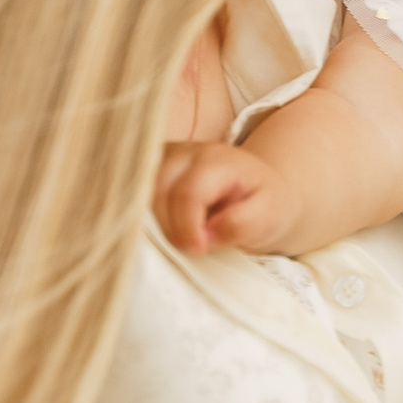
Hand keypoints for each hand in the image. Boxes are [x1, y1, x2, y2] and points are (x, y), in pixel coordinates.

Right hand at [153, 141, 293, 253]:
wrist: (257, 185)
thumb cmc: (263, 202)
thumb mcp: (268, 215)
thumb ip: (241, 224)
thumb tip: (205, 236)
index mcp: (217, 159)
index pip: (188, 192)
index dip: (187, 227)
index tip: (199, 250)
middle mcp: (185, 152)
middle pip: (158, 192)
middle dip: (170, 228)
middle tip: (190, 248)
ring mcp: (164, 157)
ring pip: (140, 194)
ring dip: (155, 224)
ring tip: (181, 240)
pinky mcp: (151, 168)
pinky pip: (134, 194)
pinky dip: (145, 216)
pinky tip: (164, 230)